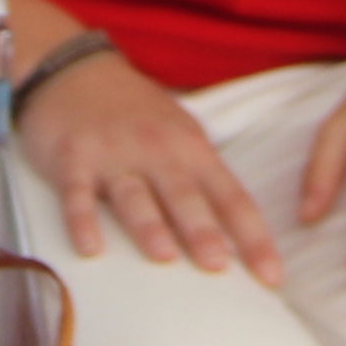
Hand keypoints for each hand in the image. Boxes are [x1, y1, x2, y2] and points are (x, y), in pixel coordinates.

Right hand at [16, 47, 286, 274]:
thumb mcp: (180, 136)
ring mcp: (114, 153)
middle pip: (184, 195)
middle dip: (202, 230)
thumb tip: (238, 241)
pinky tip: (90, 248)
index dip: (253, 237)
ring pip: (135, 194)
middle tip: (218, 266)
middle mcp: (157, 150)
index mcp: (192, 148)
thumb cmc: (136, 114)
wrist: (75, 70)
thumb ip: (203, 181)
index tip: (272, 276)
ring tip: (163, 256)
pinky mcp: (72, 157)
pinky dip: (82, 220)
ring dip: (149, 225)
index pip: (231, 197)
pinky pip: (77, 193)